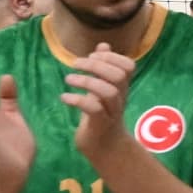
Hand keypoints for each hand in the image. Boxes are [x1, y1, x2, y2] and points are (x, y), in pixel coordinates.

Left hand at [61, 47, 140, 164]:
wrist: (104, 147)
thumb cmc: (101, 115)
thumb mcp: (102, 88)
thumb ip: (103, 67)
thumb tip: (104, 45)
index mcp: (122, 87)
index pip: (128, 66)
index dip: (111, 56)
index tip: (92, 55)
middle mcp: (121, 98)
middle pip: (118, 76)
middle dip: (96, 65)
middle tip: (75, 65)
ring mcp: (112, 112)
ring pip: (108, 92)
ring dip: (86, 82)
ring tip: (68, 79)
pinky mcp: (100, 125)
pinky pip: (93, 109)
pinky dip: (77, 100)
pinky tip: (64, 98)